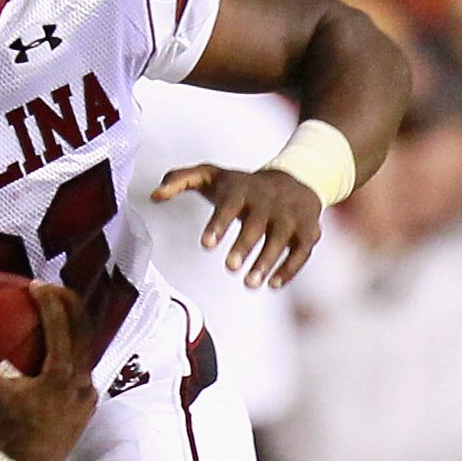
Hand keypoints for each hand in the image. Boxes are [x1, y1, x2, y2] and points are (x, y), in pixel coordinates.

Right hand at [0, 281, 96, 460]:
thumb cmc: (8, 436)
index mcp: (61, 376)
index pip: (61, 325)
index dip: (49, 300)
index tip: (35, 284)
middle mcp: (81, 383)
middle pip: (84, 331)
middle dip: (70, 304)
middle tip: (53, 288)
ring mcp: (87, 397)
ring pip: (88, 350)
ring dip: (75, 328)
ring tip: (60, 313)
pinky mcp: (87, 408)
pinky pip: (85, 370)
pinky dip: (75, 353)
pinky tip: (61, 352)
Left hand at [152, 165, 322, 288]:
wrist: (296, 179)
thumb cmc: (242, 185)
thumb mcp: (212, 176)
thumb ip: (180, 180)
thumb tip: (154, 196)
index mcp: (243, 189)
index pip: (230, 204)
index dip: (219, 223)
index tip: (206, 245)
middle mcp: (269, 201)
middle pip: (257, 223)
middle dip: (244, 245)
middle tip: (229, 267)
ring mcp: (290, 216)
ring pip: (281, 239)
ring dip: (266, 261)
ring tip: (249, 284)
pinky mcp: (307, 231)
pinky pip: (301, 251)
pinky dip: (290, 268)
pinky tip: (273, 284)